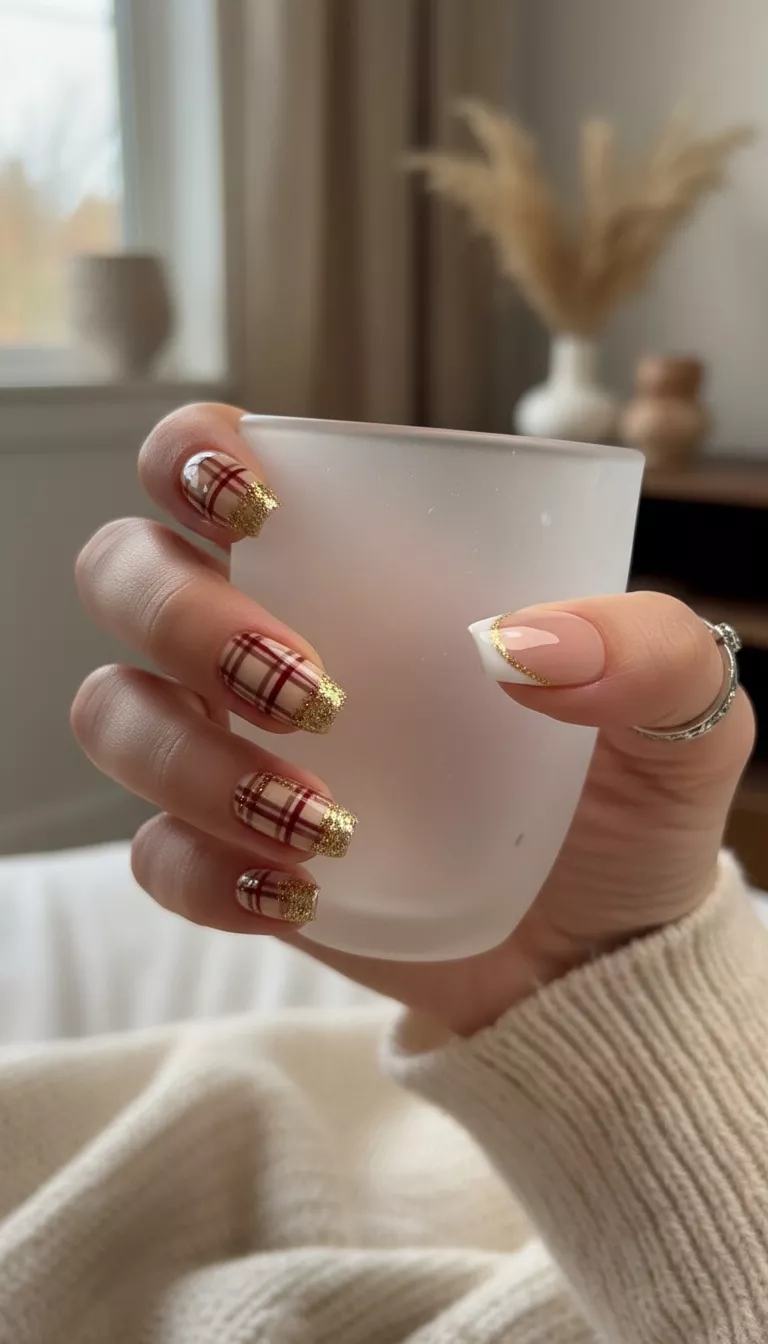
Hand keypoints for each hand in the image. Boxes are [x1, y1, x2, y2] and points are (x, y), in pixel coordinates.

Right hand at [72, 404, 754, 1034]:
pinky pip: (153, 853)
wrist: (596, 960)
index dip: (189, 455)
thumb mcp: (684, 716)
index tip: (252, 505)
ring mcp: (231, 747)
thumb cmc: (625, 807)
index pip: (212, 462)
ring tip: (321, 820)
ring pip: (116, 711)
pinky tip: (298, 894)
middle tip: (314, 692)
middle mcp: (262, 634)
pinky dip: (207, 871)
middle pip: (128, 576)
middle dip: (185, 619)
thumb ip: (648, 651)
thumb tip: (521, 647)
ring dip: (193, 760)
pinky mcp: (225, 856)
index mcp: (354, 562)